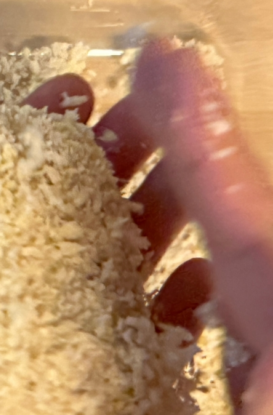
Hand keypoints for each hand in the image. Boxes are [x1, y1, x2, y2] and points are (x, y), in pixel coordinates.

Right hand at [132, 40, 272, 414]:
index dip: (216, 159)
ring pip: (260, 284)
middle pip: (268, 249)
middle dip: (213, 158)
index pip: (266, 259)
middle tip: (154, 88)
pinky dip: (218, 287)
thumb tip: (252, 326)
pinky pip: (253, 336)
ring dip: (214, 212)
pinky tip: (185, 289)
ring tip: (155, 168)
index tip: (166, 79)